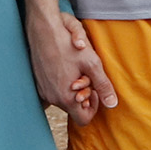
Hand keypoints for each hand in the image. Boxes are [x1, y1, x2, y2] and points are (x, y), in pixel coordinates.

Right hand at [25, 7, 116, 125]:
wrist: (43, 29)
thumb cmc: (68, 45)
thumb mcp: (92, 64)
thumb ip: (103, 86)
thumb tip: (113, 104)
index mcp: (66, 98)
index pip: (83, 120)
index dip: (93, 108)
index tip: (95, 91)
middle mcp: (52, 98)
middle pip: (73, 109)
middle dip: (83, 96)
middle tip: (87, 77)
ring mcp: (43, 91)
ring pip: (63, 99)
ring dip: (73, 89)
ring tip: (76, 70)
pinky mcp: (37, 82)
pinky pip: (53, 91)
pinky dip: (61, 84)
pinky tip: (65, 68)